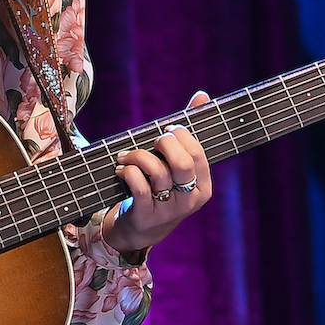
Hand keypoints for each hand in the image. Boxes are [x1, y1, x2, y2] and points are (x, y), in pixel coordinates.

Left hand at [104, 91, 212, 252]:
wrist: (141, 229)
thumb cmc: (161, 188)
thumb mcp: (177, 166)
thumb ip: (189, 132)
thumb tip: (202, 96)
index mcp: (203, 186)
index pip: (197, 153)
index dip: (180, 135)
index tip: (166, 131)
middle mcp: (189, 200)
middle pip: (182, 162)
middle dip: (164, 143)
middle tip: (153, 142)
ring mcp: (168, 210)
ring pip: (157, 172)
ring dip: (137, 155)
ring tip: (126, 155)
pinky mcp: (146, 216)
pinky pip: (139, 186)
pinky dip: (127, 171)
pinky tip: (121, 168)